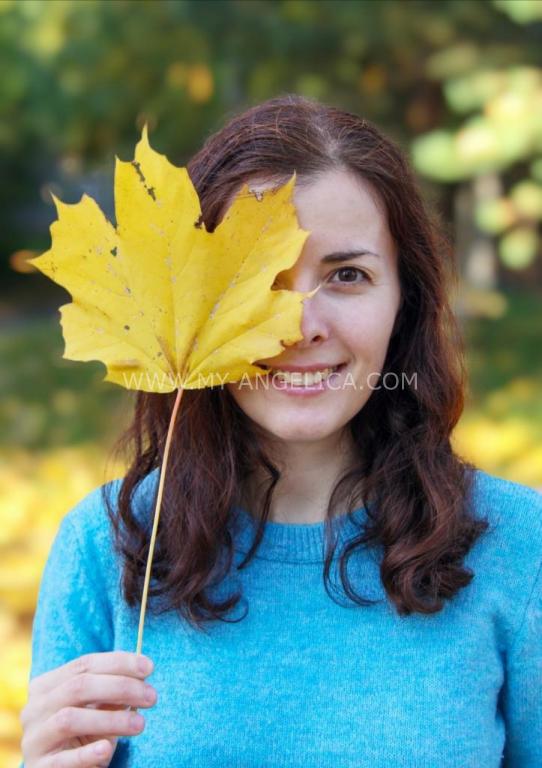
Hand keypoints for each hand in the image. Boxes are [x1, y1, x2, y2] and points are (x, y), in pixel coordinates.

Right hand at [20, 651, 156, 766]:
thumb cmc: (81, 735)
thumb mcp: (95, 710)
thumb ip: (111, 692)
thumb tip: (142, 672)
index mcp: (46, 686)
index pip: (85, 664)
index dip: (119, 662)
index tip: (149, 667)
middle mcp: (35, 708)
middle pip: (79, 687)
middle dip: (121, 687)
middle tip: (151, 697)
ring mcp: (34, 739)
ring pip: (70, 719)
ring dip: (111, 719)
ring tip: (140, 724)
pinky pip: (63, 759)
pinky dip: (86, 753)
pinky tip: (106, 749)